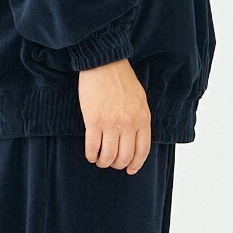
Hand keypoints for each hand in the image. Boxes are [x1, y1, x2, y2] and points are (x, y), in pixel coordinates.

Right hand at [77, 58, 151, 174]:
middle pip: (125, 156)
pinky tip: (90, 154)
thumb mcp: (140, 99)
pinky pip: (92, 146)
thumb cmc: (122, 79)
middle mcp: (129, 124)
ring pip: (108, 155)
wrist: (104, 63)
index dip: (136, 164)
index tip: (130, 169)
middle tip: (112, 163)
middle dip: (117, 164)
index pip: (142, 150)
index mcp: (143, 118)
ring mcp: (111, 123)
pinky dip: (91, 154)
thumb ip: (140, 119)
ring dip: (103, 162)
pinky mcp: (94, 121)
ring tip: (99, 160)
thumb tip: (136, 137)